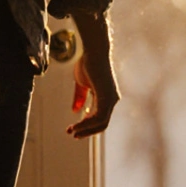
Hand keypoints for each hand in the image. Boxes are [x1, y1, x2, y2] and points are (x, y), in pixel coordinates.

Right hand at [66, 20, 118, 138]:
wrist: (94, 50)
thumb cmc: (87, 63)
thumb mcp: (81, 84)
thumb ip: (80, 98)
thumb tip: (75, 111)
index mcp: (107, 96)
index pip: (100, 117)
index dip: (86, 125)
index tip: (73, 128)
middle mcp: (112, 100)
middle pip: (102, 123)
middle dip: (86, 130)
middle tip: (73, 135)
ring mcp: (111, 99)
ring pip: (101, 123)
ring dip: (86, 129)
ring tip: (73, 132)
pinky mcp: (108, 98)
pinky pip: (99, 118)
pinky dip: (87, 124)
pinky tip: (77, 125)